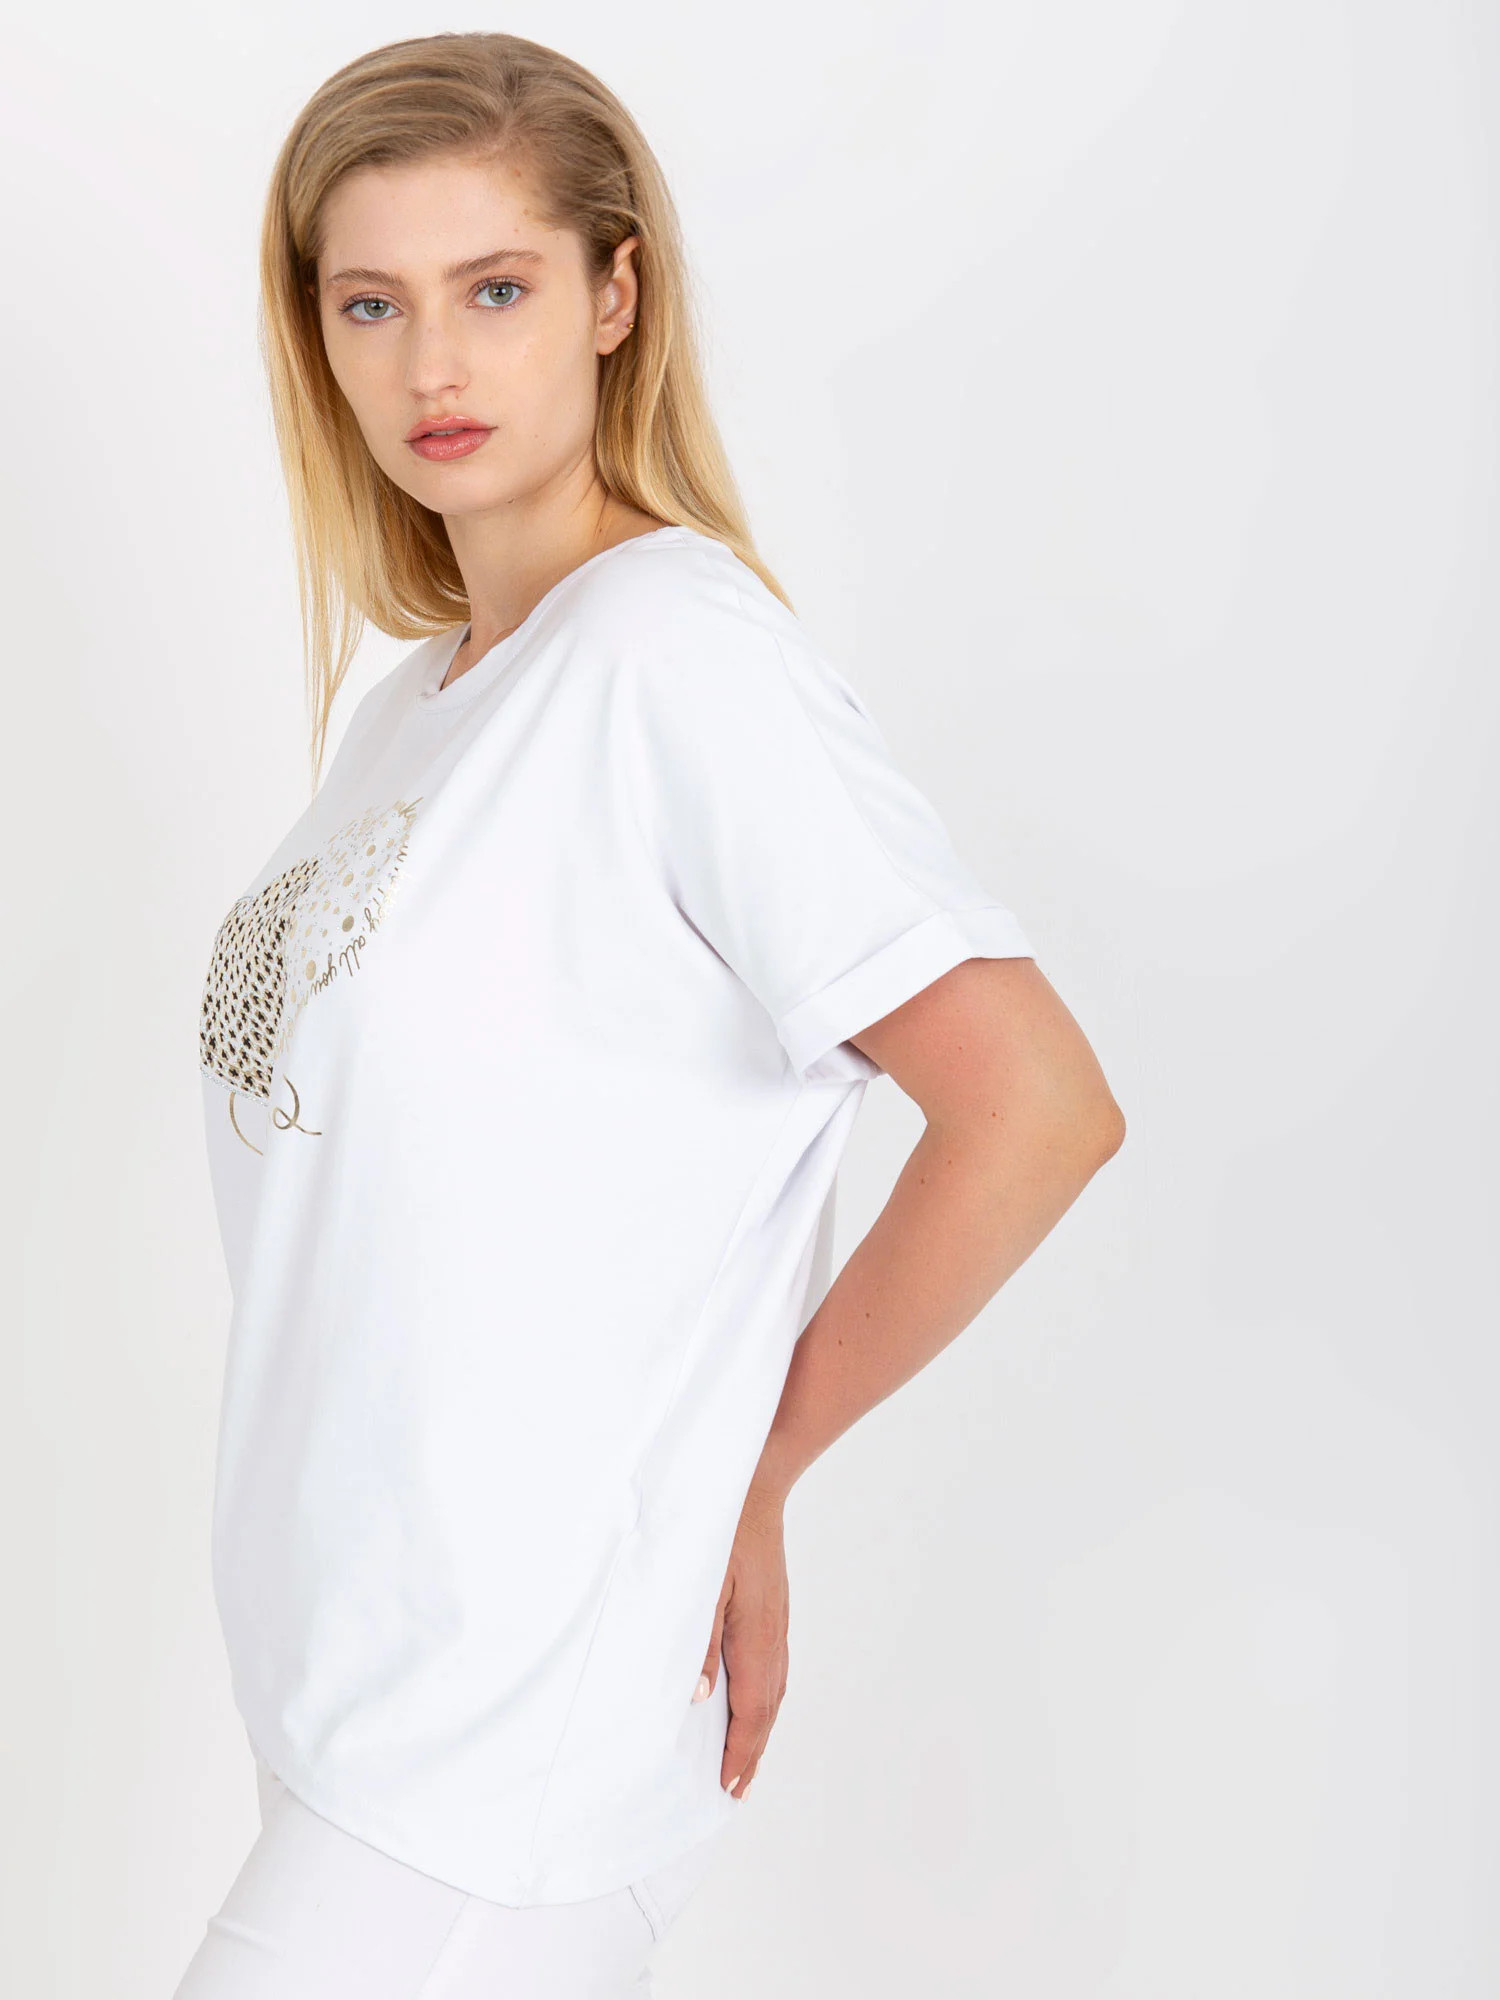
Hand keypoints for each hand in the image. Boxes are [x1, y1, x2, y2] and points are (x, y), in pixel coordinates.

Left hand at [693, 1482, 787, 1800]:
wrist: (755, 1488)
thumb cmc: (721, 1533)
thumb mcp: (702, 1586)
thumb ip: (700, 1642)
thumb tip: (698, 1698)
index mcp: (756, 1639)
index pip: (752, 1712)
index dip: (740, 1752)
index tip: (728, 1787)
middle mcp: (774, 1638)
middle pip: (768, 1709)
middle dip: (752, 1752)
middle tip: (736, 1789)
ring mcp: (778, 1623)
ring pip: (774, 1690)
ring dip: (760, 1729)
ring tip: (745, 1757)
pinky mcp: (775, 1610)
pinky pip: (774, 1668)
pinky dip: (764, 1699)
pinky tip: (753, 1699)